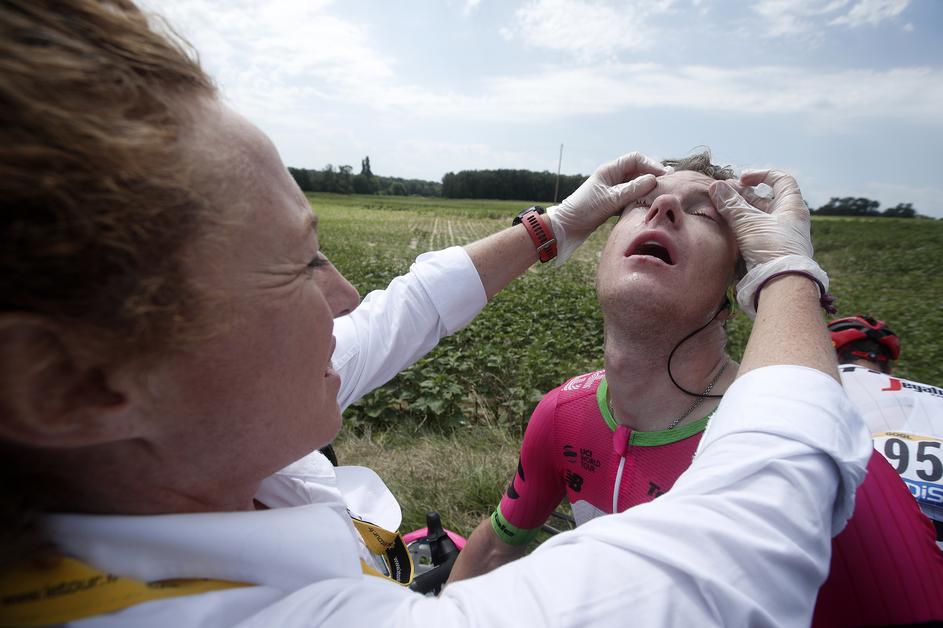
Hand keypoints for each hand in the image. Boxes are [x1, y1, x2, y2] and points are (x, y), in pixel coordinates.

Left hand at [546, 152, 664, 264]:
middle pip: (638, 170)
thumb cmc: (584, 210)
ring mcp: (612, 189)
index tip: (664, 176)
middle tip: (669, 185)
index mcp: (609, 170)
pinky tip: (648, 206)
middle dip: (653, 176)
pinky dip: (639, 199)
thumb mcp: (610, 200)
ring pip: (635, 184)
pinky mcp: (611, 202)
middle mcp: (612, 177)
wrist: (566, 227)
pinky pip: (630, 196)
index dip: (651, 165)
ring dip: (647, 188)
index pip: (635, 159)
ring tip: (661, 195)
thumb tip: (653, 180)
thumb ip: (632, 189)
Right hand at [709, 170, 812, 270]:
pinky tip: (727, 228)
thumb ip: (731, 205)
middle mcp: (788, 219)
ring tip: (720, 210)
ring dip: (739, 211)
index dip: (761, 175)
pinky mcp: (771, 250)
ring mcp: (780, 236)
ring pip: (757, 217)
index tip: (741, 180)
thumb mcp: (749, 223)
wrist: (782, 284)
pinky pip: (755, 232)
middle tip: (721, 195)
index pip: (781, 180)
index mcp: (792, 206)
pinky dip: (741, 227)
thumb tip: (716, 186)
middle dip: (742, 195)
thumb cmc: (772, 248)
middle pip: (764, 199)